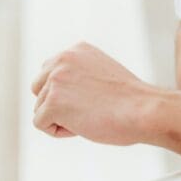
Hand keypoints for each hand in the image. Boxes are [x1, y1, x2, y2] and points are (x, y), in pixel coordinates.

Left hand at [31, 42, 155, 144]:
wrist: (143, 110)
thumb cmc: (130, 100)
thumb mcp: (101, 73)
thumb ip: (79, 74)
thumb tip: (62, 91)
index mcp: (76, 49)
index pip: (51, 73)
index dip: (67, 93)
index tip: (92, 98)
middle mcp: (62, 59)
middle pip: (38, 88)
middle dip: (56, 103)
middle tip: (86, 109)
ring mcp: (56, 79)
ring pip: (40, 108)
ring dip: (61, 119)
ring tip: (89, 116)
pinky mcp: (53, 102)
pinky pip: (40, 123)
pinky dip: (58, 131)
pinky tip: (82, 126)